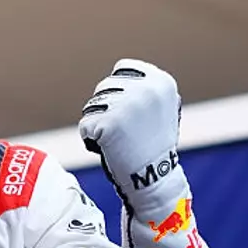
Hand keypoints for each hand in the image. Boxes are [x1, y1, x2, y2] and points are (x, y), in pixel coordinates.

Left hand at [79, 59, 182, 206]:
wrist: (154, 179)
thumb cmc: (152, 145)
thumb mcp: (159, 108)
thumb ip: (144, 87)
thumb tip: (122, 69)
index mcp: (161, 81)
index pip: (122, 68)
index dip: (119, 91)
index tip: (131, 113)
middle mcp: (146, 89)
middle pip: (105, 87)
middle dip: (108, 108)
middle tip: (128, 132)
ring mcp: (127, 105)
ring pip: (92, 106)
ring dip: (99, 123)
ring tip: (120, 140)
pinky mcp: (109, 123)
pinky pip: (85, 125)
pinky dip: (91, 139)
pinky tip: (111, 149)